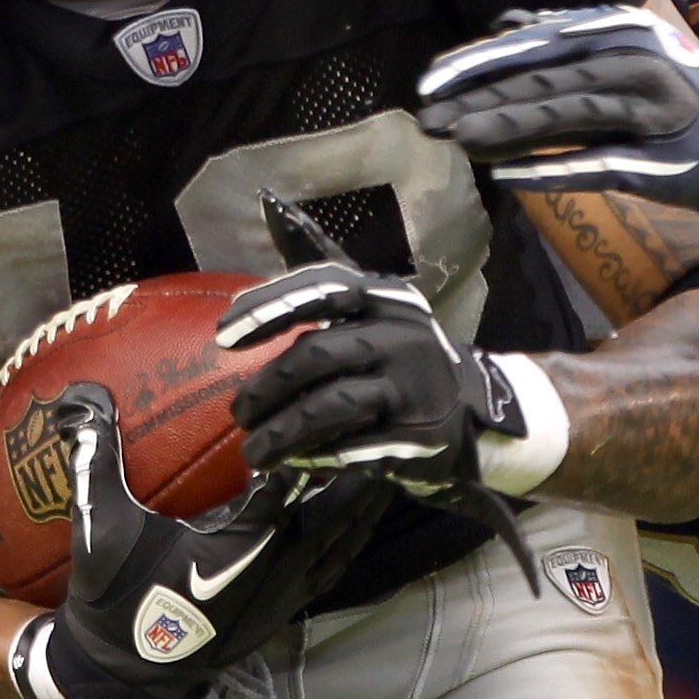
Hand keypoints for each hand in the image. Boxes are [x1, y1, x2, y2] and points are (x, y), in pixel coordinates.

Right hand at [20, 382, 386, 698]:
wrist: (120, 676)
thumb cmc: (113, 599)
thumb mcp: (99, 527)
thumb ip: (96, 458)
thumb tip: (82, 396)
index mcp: (231, 553)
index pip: (282, 493)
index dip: (308, 451)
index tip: (328, 409)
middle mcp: (269, 576)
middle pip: (332, 519)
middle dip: (356, 476)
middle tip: (379, 427)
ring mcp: (282, 598)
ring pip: (340, 547)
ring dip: (362, 508)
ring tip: (386, 463)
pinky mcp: (284, 613)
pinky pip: (332, 570)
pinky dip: (350, 539)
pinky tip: (360, 517)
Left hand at [218, 202, 527, 488]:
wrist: (474, 410)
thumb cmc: (401, 360)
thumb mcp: (377, 312)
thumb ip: (326, 284)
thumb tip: (268, 235)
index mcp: (387, 300)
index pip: (323, 290)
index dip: (270, 308)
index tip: (224, 338)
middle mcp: (403, 337)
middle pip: (316, 355)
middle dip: (266, 387)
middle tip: (239, 414)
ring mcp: (413, 387)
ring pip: (330, 407)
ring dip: (282, 432)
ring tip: (254, 453)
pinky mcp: (419, 435)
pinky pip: (354, 448)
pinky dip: (316, 456)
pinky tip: (293, 463)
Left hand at [415, 5, 698, 214]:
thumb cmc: (675, 90)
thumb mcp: (623, 48)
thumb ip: (564, 40)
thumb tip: (501, 25)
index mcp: (616, 31)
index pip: (534, 44)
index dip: (478, 63)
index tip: (429, 82)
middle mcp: (630, 62)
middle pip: (541, 78)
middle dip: (478, 97)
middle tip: (426, 118)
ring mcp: (646, 110)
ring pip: (563, 115)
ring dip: (504, 128)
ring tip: (456, 139)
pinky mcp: (656, 158)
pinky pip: (597, 162)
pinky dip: (552, 168)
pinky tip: (508, 178)